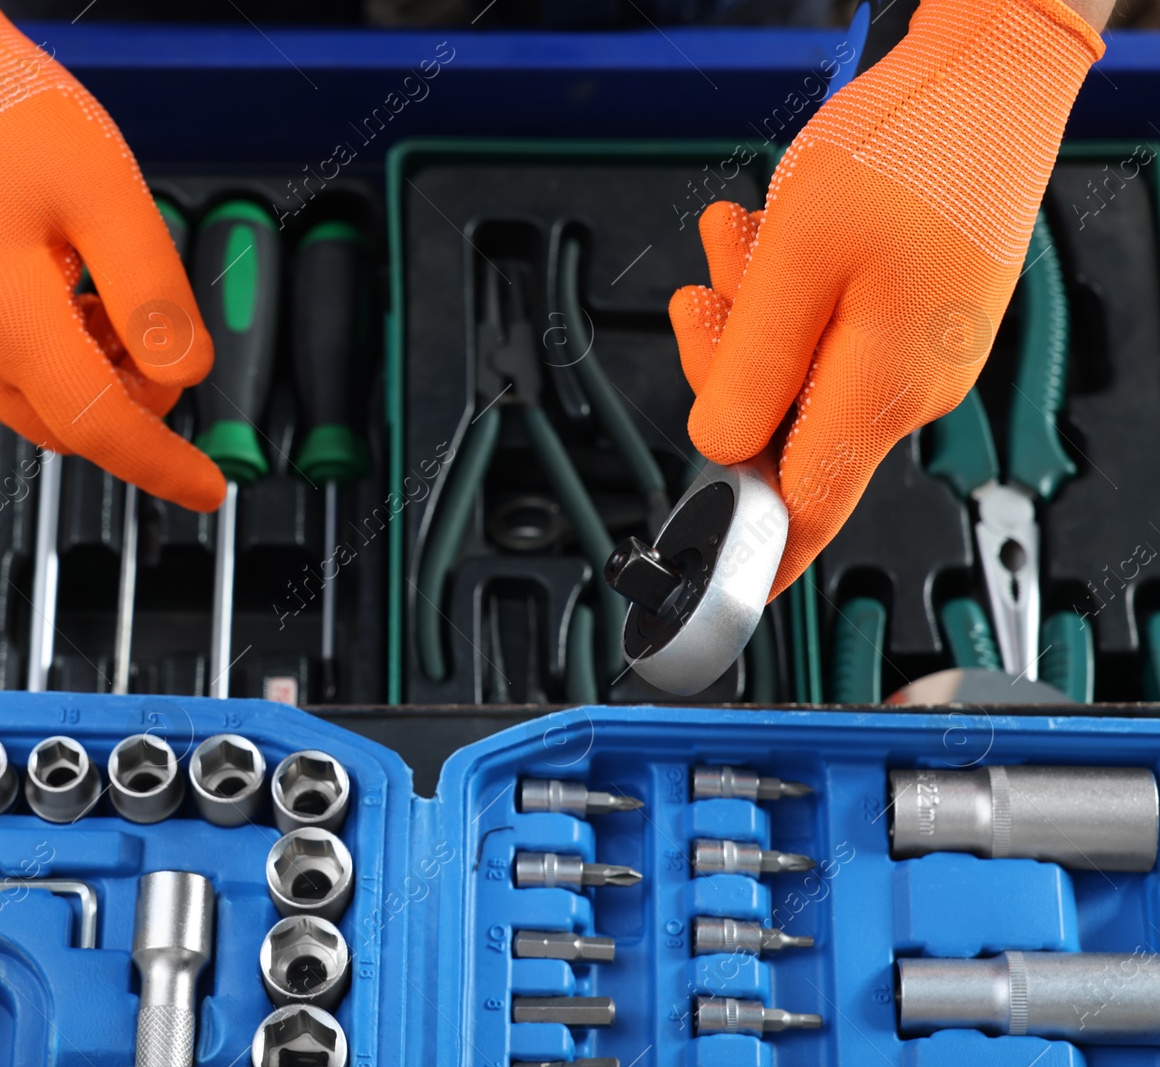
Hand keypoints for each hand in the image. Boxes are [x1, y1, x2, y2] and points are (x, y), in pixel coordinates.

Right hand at [0, 0, 223, 510]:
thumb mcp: (106, 195)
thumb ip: (151, 294)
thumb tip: (185, 375)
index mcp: (3, 321)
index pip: (102, 430)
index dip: (164, 464)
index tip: (208, 488)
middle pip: (71, 428)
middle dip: (132, 404)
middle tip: (161, 332)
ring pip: (39, 404)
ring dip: (95, 379)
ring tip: (114, 293)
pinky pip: (7, 370)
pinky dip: (58, 357)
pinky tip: (76, 291)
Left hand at [668, 0, 1102, 598]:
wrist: (993, 75)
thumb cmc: (913, 149)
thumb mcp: (796, 264)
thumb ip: (748, 373)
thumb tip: (716, 447)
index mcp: (881, 389)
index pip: (807, 509)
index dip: (756, 554)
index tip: (720, 585)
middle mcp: (909, 385)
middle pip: (780, 425)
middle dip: (725, 367)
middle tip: (705, 298)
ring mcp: (917, 350)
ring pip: (797, 366)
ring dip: (749, 311)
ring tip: (738, 240)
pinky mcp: (916, 315)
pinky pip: (829, 329)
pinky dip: (786, 292)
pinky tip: (769, 238)